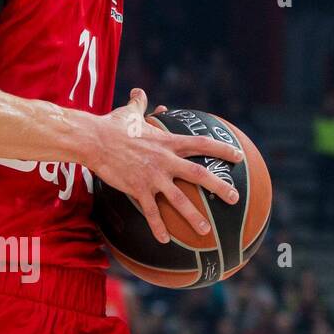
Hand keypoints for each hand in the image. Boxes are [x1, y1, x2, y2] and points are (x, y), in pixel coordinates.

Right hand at [90, 89, 244, 244]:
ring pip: (179, 200)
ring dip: (194, 217)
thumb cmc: (111, 125)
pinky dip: (158, 227)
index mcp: (168, 142)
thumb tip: (139, 92)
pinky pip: (151, 212)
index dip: (222, 150)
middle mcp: (165, 161)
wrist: (95, 140)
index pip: (202, 145)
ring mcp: (153, 177)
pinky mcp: (138, 189)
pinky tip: (165, 241)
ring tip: (206, 231)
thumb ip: (140, 104)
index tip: (239, 156)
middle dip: (220, 186)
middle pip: (200, 175)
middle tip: (235, 198)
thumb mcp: (129, 113)